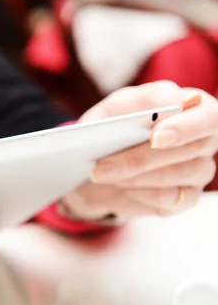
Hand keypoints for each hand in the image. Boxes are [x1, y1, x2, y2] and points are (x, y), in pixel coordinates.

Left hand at [62, 81, 217, 221]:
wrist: (98, 162)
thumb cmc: (114, 126)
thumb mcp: (114, 108)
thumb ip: (135, 104)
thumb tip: (162, 109)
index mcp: (193, 107)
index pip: (207, 116)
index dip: (184, 127)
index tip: (155, 136)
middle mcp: (204, 138)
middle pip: (190, 149)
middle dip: (140, 158)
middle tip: (102, 165)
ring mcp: (200, 169)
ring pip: (180, 174)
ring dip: (137, 175)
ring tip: (103, 173)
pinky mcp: (187, 196)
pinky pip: (172, 199)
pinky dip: (142, 193)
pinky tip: (122, 186)